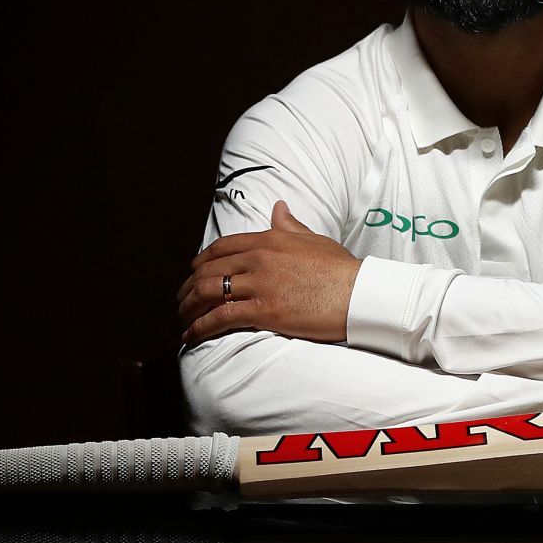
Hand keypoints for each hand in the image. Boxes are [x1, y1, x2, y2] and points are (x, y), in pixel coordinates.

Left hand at [178, 201, 360, 344]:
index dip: (202, 260)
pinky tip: (191, 335)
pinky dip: (200, 327)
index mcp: (270, 239)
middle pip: (209, 270)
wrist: (360, 293)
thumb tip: (279, 207)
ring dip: (189, 307)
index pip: (222, 247)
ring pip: (209, 293)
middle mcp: (259, 259)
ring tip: (183, 319)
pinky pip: (221, 318)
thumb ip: (291, 226)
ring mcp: (260, 285)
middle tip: (182, 300)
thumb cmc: (342, 269)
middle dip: (189, 286)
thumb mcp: (314, 240)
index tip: (193, 271)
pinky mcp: (264, 311)